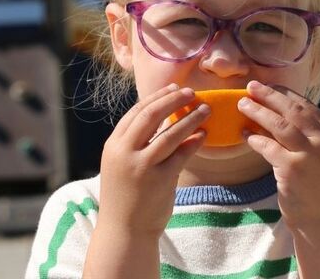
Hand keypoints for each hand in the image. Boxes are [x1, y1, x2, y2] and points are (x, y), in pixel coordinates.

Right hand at [96, 84, 210, 238]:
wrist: (124, 231)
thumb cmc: (125, 195)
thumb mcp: (120, 163)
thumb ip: (135, 142)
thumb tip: (162, 116)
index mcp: (113, 145)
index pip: (136, 112)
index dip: (157, 97)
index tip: (174, 88)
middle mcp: (125, 153)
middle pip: (152, 116)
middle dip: (174, 100)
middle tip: (192, 92)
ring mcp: (142, 166)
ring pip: (170, 134)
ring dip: (190, 118)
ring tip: (205, 109)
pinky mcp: (160, 181)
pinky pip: (181, 155)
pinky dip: (194, 142)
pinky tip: (204, 135)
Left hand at [239, 80, 319, 231]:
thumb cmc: (318, 186)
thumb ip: (306, 134)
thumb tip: (276, 111)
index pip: (306, 106)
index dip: (285, 94)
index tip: (268, 86)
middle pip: (292, 110)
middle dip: (269, 96)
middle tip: (251, 87)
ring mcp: (309, 155)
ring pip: (278, 124)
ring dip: (257, 111)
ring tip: (242, 104)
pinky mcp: (292, 170)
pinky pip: (267, 146)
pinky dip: (254, 138)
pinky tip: (245, 135)